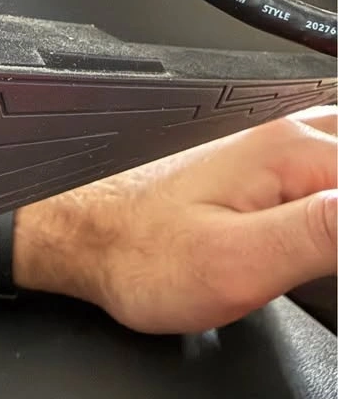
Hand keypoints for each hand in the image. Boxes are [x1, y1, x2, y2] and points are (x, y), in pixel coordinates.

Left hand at [14, 107, 336, 332]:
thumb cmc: (143, 253)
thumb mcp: (241, 262)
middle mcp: (282, 137)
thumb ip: (326, 233)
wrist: (85, 236)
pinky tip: (321, 222)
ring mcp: (267, 148)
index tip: (328, 259)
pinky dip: (330, 184)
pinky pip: (324, 164)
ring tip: (319, 251)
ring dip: (335, 185)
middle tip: (320, 259)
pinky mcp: (255, 168)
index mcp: (289, 152)